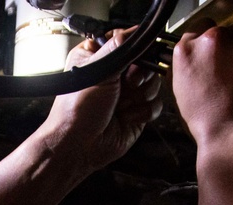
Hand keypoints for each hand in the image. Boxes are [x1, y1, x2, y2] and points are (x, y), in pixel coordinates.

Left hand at [35, 28, 163, 174]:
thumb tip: (136, 32)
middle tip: (128, 83)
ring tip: (122, 105)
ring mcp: (127, 94)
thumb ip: (119, 48)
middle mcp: (115, 75)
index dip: (135, 47)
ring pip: (154, 83)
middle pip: (146, 61)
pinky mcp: (137, 113)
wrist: (78, 146)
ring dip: (141, 95)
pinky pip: (155, 105)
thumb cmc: (77, 109)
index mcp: (99, 57)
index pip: (126, 41)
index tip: (135, 56)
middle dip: (140, 74)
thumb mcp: (97, 70)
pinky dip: (143, 112)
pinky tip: (127, 118)